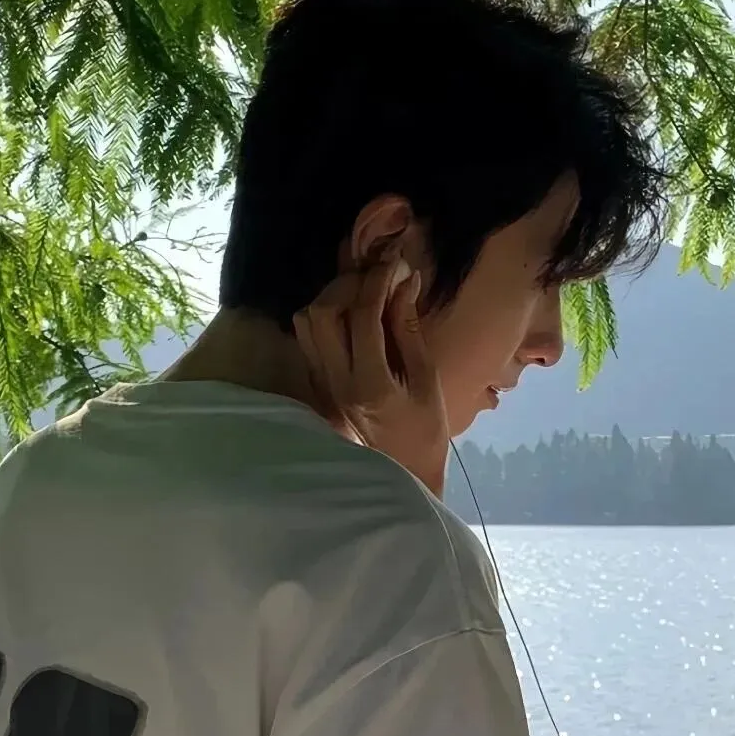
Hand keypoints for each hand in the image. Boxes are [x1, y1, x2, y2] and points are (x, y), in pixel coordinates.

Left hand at [293, 258, 449, 495]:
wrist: (401, 474)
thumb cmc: (425, 432)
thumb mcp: (427, 381)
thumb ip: (409, 330)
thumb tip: (403, 282)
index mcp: (369, 383)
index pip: (361, 316)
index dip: (377, 281)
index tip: (396, 262)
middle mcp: (335, 381)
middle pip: (321, 313)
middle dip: (348, 284)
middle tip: (378, 274)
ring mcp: (321, 383)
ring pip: (307, 323)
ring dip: (332, 298)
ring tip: (363, 292)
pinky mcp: (318, 384)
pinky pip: (309, 337)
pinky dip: (325, 315)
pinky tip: (351, 314)